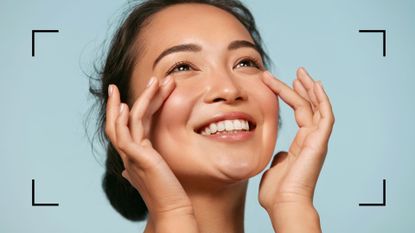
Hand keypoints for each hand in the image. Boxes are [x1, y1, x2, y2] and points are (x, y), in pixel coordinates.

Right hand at [105, 76, 193, 221]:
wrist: (172, 209)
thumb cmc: (167, 192)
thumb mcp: (154, 173)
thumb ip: (144, 165)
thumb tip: (128, 170)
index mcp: (133, 155)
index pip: (125, 128)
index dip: (125, 111)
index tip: (127, 96)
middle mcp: (128, 155)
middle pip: (117, 123)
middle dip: (116, 103)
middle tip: (115, 85)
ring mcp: (131, 157)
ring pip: (125, 123)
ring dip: (136, 100)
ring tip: (150, 81)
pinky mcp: (137, 159)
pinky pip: (125, 135)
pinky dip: (124, 120)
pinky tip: (128, 106)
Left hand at [258, 68, 334, 211]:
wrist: (284, 204)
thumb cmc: (277, 191)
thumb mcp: (275, 167)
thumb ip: (279, 156)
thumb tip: (280, 153)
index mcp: (301, 144)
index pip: (300, 113)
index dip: (292, 96)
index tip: (280, 83)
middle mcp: (311, 139)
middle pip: (310, 106)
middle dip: (303, 87)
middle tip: (297, 71)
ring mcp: (317, 140)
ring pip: (317, 107)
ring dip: (310, 88)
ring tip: (301, 72)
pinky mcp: (319, 142)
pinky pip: (325, 116)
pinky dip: (322, 100)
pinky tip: (315, 85)